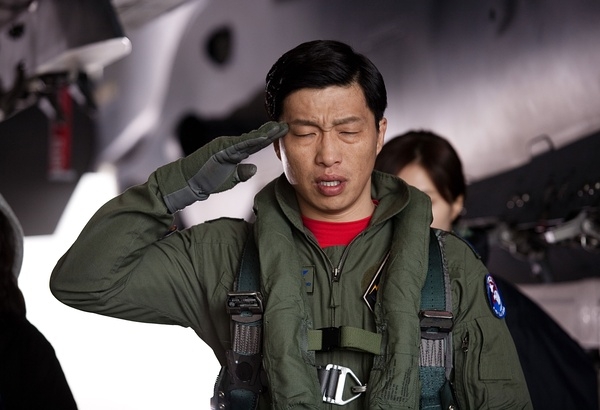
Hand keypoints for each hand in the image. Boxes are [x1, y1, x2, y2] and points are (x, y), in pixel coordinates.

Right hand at [164, 121, 287, 211]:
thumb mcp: (230, 179)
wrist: (188, 181)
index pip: (256, 144)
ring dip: (265, 133)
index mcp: (235, 152)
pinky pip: (239, 145)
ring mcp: (226, 145)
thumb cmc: (207, 180)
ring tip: (278, 128)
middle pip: (255, 138)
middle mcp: (231, 145)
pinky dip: (252, 141)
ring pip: (249, 139)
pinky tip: (263, 137)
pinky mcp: (220, 149)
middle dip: (271, 132)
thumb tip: (254, 168)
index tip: (284, 133)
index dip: (270, 139)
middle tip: (286, 125)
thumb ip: (241, 173)